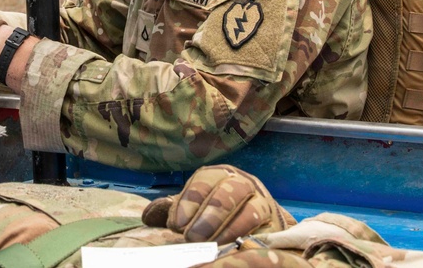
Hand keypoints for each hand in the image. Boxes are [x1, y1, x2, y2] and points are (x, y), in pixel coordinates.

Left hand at [141, 165, 294, 243]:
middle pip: (229, 190)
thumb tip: (149, 215)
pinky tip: (232, 246)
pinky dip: (247, 236)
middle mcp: (242, 183)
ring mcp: (261, 201)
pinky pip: (264, 227)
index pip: (205, 180)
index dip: (190, 199)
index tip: (176, 223)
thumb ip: (172, 211)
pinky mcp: (274, 222)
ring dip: (229, 227)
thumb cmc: (214, 217)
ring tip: (211, 243)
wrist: (255, 228)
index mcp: (219, 175)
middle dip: (209, 213)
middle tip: (192, 236)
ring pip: (250, 207)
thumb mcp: (191, 210)